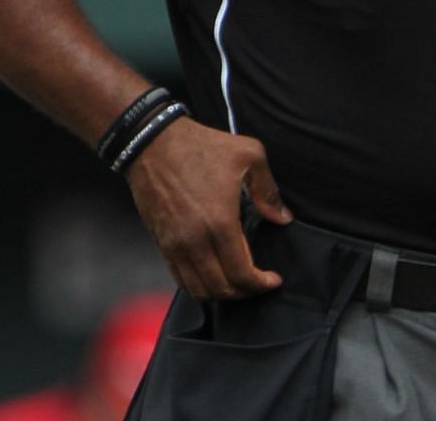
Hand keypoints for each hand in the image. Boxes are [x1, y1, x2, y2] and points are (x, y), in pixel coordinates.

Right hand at [123, 117, 291, 299]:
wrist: (153, 143)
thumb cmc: (203, 146)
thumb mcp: (250, 156)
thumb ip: (268, 191)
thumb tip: (282, 218)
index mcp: (220, 223)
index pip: (241, 274)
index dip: (261, 284)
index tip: (274, 280)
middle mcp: (195, 241)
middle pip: (221, 288)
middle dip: (244, 292)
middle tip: (259, 283)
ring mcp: (174, 244)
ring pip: (198, 288)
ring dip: (221, 293)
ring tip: (238, 283)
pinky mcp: (161, 242)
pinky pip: (179, 276)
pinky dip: (198, 284)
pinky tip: (213, 275)